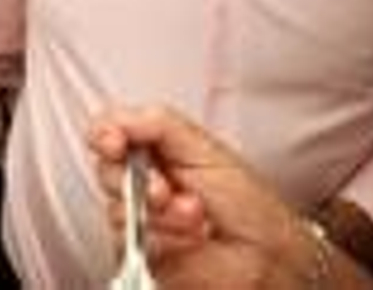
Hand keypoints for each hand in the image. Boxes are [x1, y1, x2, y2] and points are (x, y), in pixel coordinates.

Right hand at [88, 105, 354, 289]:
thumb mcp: (205, 148)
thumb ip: (158, 124)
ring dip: (161, 214)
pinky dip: (163, 239)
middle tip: (166, 189)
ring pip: (117, 210)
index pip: (111, 132)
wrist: (266, 254)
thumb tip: (117, 119)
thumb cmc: (249, 203)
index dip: (105, 135)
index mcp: (157, 150)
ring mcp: (140, 219)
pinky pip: (129, 244)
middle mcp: (144, 183)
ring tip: (195, 216)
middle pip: (106, 171)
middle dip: (136, 180)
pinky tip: (189, 239)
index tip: (114, 142)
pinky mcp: (141, 254)